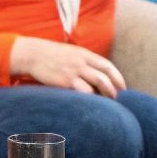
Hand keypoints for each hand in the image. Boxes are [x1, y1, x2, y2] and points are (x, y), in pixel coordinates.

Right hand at [9, 37, 126, 96]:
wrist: (33, 55)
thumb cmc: (53, 56)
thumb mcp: (72, 53)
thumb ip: (85, 62)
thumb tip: (99, 75)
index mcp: (85, 54)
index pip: (107, 65)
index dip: (118, 77)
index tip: (123, 88)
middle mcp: (82, 62)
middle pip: (105, 76)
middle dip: (114, 89)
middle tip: (116, 98)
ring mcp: (74, 71)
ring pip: (98, 83)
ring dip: (105, 94)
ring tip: (106, 103)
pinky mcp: (65, 81)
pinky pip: (83, 92)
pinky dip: (90, 98)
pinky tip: (91, 104)